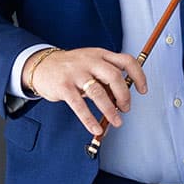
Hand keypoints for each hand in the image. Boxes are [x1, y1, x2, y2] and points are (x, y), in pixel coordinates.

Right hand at [23, 46, 147, 136]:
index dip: (138, 75)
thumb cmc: (71, 68)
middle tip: (126, 108)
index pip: (126, 61)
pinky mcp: (64, 87)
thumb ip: (106, 78)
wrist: (42, 65)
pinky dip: (89, 119)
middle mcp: (90, 61)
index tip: (142, 90)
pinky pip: (79, 106)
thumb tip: (122, 100)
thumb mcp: (90, 65)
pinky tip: (96, 128)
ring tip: (116, 121)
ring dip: (110, 110)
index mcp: (100, 55)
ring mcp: (76, 73)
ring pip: (98, 93)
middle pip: (114, 76)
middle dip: (124, 95)